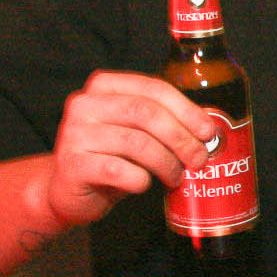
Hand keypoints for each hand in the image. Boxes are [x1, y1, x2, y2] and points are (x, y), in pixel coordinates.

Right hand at [46, 71, 215, 227]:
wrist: (69, 190)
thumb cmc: (113, 156)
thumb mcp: (137, 131)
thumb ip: (164, 121)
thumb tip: (207, 130)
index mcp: (104, 86)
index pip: (153, 89)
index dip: (186, 110)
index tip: (207, 131)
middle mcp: (85, 104)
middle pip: (146, 113)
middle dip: (181, 138)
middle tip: (199, 159)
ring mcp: (74, 134)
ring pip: (136, 143)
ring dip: (166, 163)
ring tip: (176, 177)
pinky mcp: (72, 165)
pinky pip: (119, 171)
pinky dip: (141, 180)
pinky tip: (144, 184)